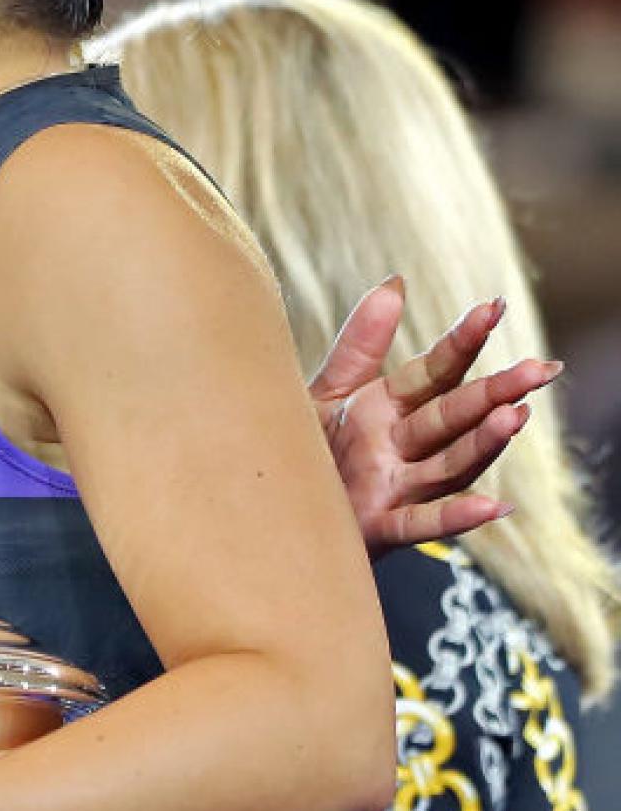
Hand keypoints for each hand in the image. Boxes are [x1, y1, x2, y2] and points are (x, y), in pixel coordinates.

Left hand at [308, 280, 559, 554]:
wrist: (271, 511)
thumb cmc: (304, 449)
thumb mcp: (328, 391)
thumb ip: (361, 343)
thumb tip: (396, 283)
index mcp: (390, 407)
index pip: (436, 371)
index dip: (462, 341)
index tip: (494, 307)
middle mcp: (402, 446)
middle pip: (454, 416)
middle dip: (495, 392)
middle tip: (539, 369)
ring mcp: (395, 487)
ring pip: (449, 465)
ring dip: (483, 443)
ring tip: (516, 416)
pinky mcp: (379, 527)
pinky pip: (421, 522)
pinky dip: (456, 516)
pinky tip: (493, 506)